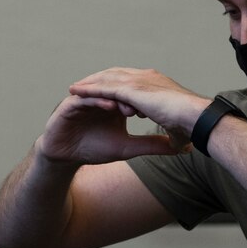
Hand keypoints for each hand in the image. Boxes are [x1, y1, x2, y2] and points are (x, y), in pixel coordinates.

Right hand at [34, 92, 186, 165]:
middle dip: (134, 98)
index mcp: (116, 103)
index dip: (147, 103)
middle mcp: (101, 97)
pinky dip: (97, 102)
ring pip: (104, 93)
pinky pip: (85, 99)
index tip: (161, 112)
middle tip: (148, 108)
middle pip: (121, 91)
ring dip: (117, 98)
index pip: (134, 97)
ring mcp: (86, 98)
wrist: (66, 156)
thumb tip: (181, 147)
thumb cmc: (94, 148)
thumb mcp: (127, 148)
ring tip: (130, 109)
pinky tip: (108, 108)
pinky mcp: (70, 104)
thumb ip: (151, 145)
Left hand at [68, 67, 210, 136]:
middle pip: (116, 74)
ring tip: (74, 89)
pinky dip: (89, 89)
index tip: (106, 90)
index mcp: (157, 84)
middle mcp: (147, 77)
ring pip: (107, 79)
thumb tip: (179, 148)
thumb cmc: (193, 126)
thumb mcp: (178, 132)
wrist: (197, 118)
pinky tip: (75, 93)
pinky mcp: (131, 89)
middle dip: (99, 80)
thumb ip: (174, 137)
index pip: (132, 79)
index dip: (117, 83)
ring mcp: (138, 81)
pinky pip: (103, 88)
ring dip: (89, 83)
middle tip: (84, 86)